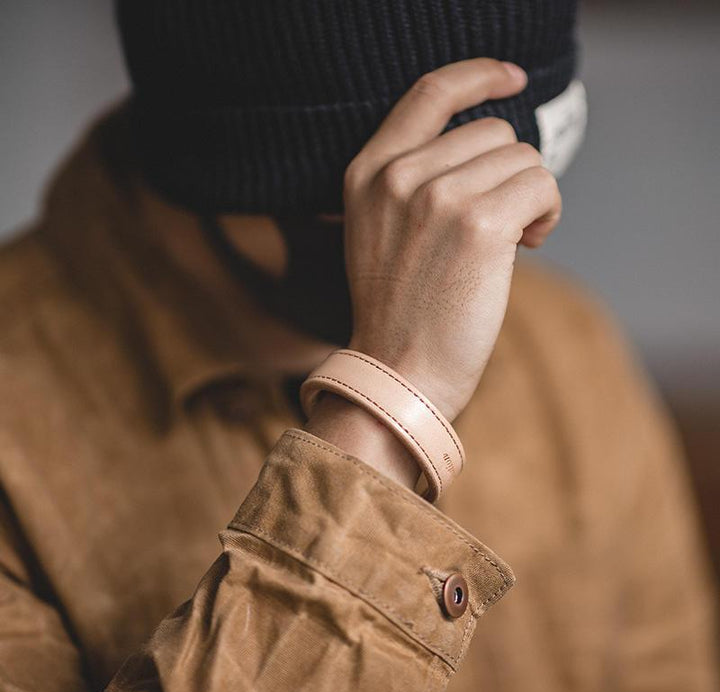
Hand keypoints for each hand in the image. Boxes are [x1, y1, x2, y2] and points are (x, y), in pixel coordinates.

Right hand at [342, 57, 561, 421]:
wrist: (399, 372)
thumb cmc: (400, 310)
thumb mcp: (380, 232)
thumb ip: (416, 181)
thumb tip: (490, 149)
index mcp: (367, 173)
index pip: (429, 94)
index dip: (477, 76)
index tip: (512, 78)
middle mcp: (398, 176)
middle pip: (491, 131)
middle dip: (508, 172)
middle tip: (501, 222)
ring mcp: (436, 196)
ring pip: (521, 157)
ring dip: (528, 195)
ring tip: (510, 240)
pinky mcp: (478, 224)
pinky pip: (541, 184)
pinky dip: (547, 212)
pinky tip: (528, 244)